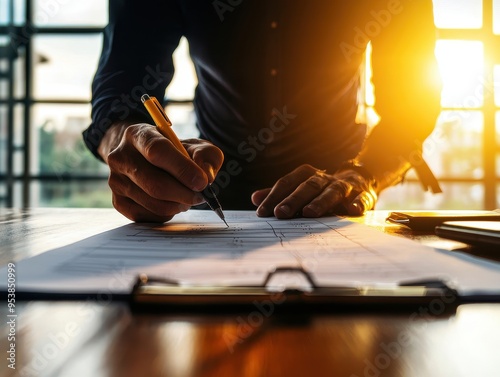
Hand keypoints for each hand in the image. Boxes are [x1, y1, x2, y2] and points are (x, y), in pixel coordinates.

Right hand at [100, 123, 223, 221]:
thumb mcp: (193, 145)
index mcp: (138, 135)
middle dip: (184, 194)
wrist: (142, 157)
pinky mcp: (118, 201)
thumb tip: (206, 177)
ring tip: (187, 198)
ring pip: (153, 203)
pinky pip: (148, 216)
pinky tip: (172, 203)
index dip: (182, 169)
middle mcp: (121, 157)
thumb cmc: (172, 151)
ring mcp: (116, 180)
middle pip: (155, 183)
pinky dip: (167, 213)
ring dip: (178, 205)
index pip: (157, 151)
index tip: (202, 182)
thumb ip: (206, 156)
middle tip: (200, 196)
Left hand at [251, 164, 376, 217]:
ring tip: (309, 213)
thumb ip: (279, 194)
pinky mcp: (363, 194)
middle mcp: (325, 178)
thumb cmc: (323, 189)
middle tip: (280, 213)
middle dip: (293, 199)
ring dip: (321, 201)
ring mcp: (345, 186)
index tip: (262, 211)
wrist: (358, 181)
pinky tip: (352, 210)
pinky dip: (358, 203)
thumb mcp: (300, 188)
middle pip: (308, 186)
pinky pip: (361, 198)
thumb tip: (255, 199)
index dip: (274, 196)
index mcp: (308, 175)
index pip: (288, 183)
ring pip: (333, 191)